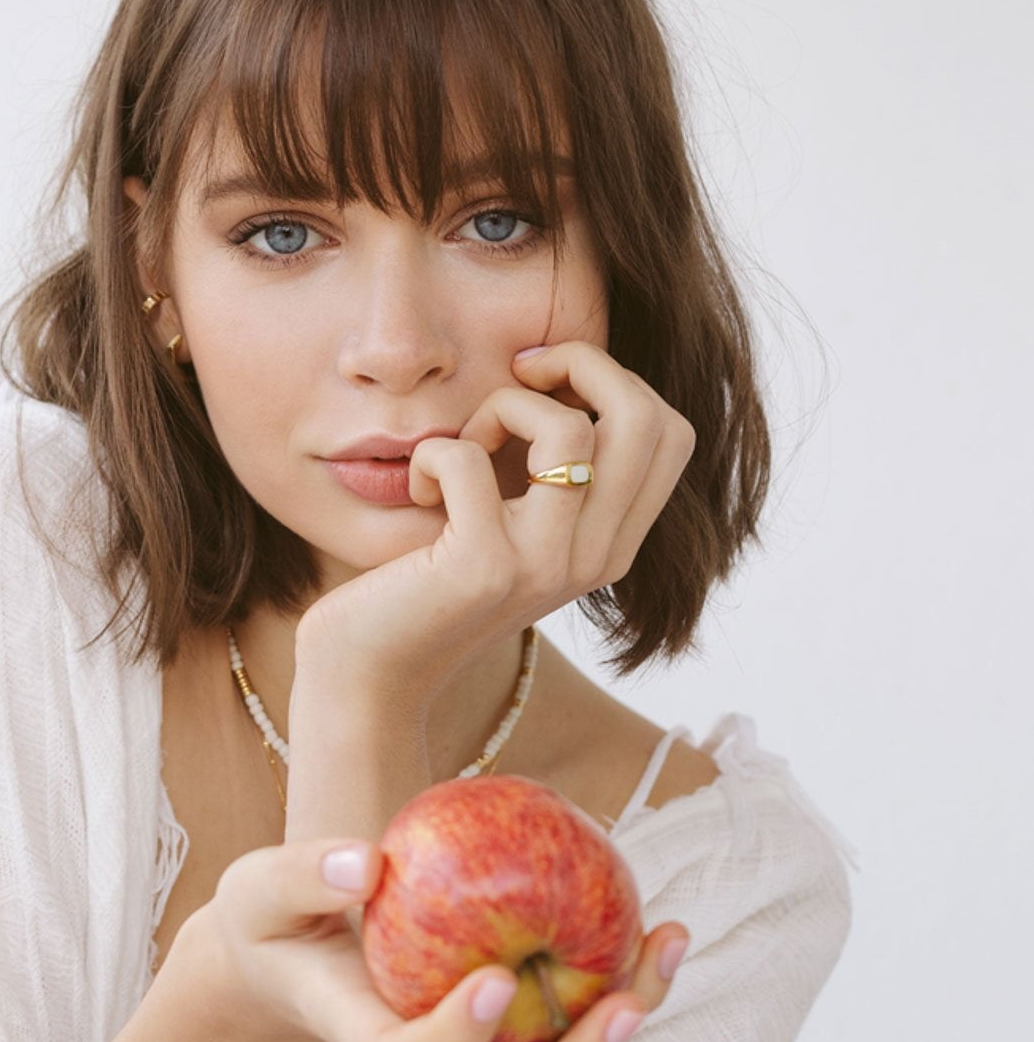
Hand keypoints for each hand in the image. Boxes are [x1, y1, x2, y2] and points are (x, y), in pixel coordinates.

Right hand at [170, 833, 689, 1041]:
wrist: (296, 955)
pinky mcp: (509, 1018)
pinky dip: (618, 975)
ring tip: (671, 942)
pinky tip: (656, 921)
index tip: (491, 982)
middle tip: (630, 1004)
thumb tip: (363, 860)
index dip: (452, 1038)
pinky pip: (570, 1009)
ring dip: (623, 1014)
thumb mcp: (260, 891)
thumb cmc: (274, 922)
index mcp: (367, 1038)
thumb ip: (300, 876)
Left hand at [294, 340, 695, 703]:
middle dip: (579, 363)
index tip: (549, 384)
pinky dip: (432, 454)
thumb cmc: (428, 587)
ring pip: (568, 429)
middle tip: (518, 377)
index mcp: (612, 547)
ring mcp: (545, 565)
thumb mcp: (510, 526)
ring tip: (462, 447)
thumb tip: (558, 371)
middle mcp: (594, 559)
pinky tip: (418, 491)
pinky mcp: (483, 567)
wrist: (371, 678)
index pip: (670, 434)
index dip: (615, 381)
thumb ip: (550, 471)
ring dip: (502, 408)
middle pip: (643, 417)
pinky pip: (468, 458)